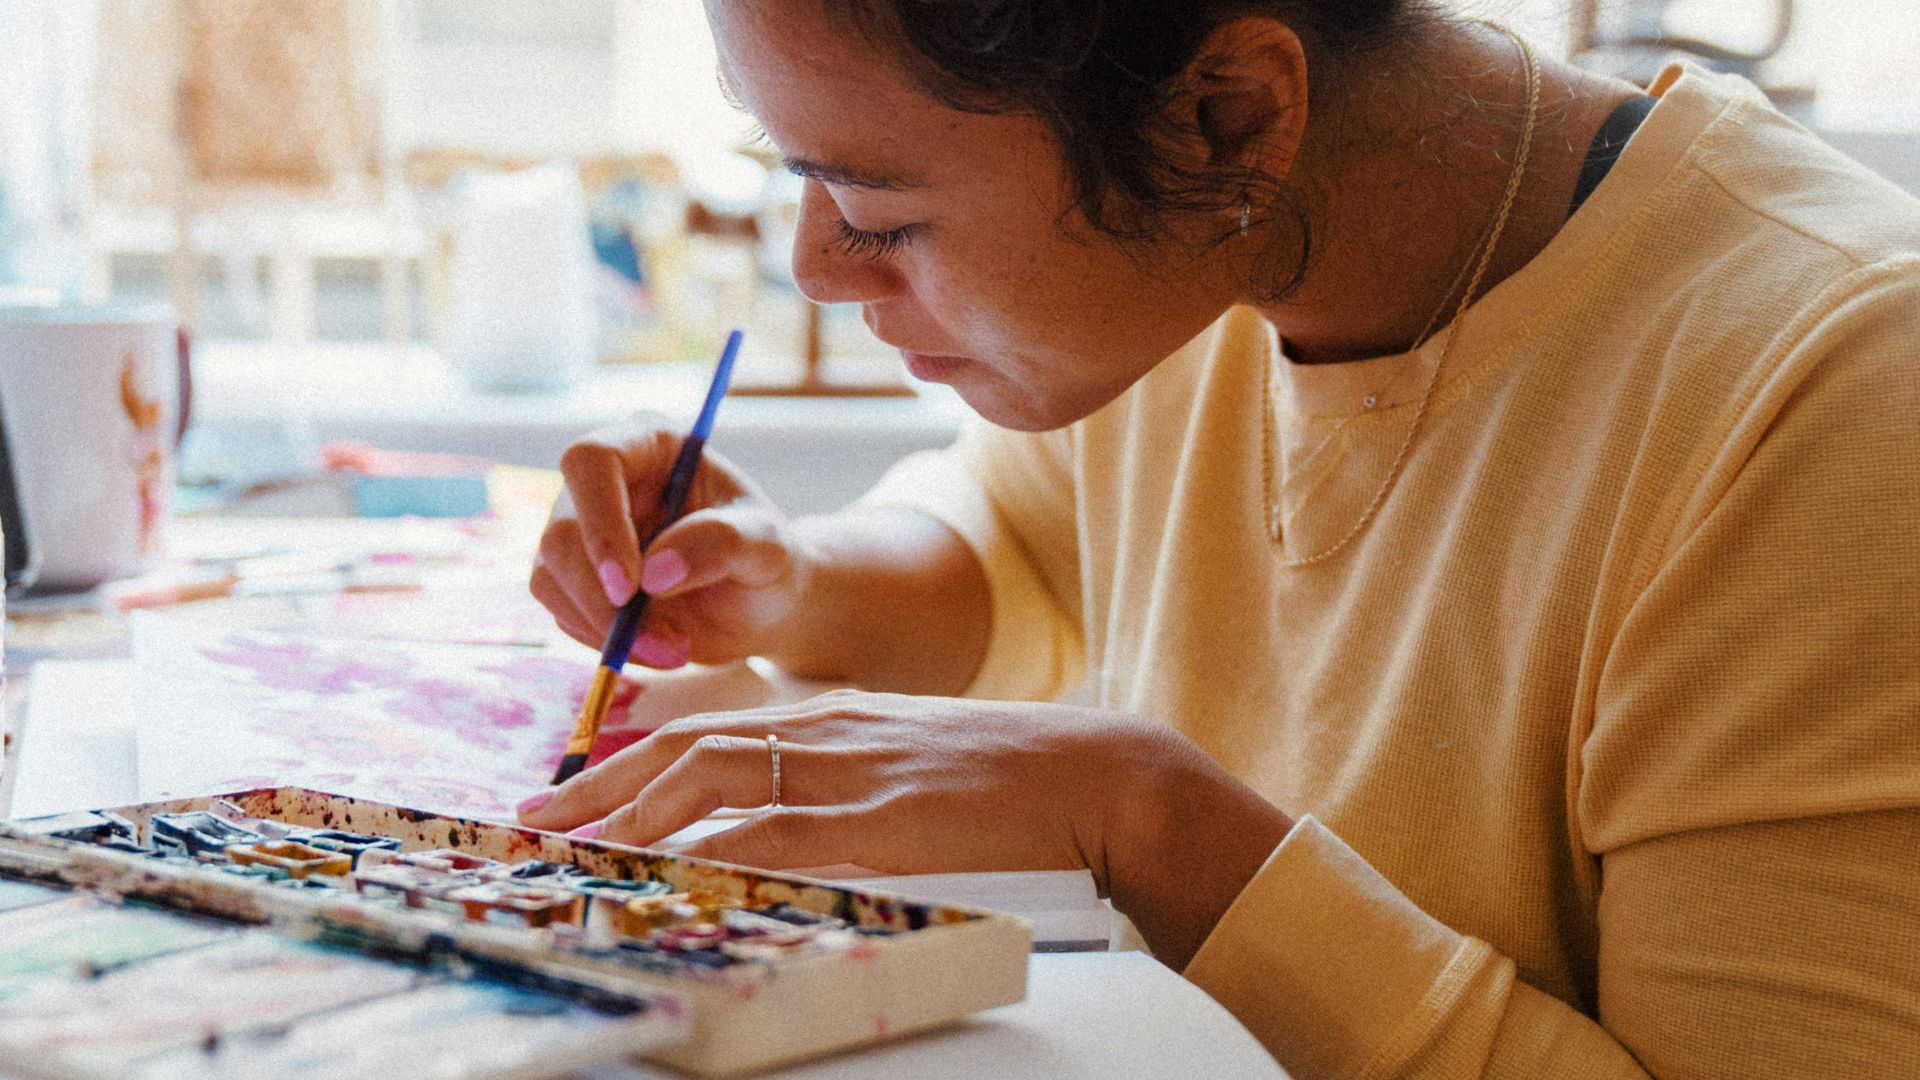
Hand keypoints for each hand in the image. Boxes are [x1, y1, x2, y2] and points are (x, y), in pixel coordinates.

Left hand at [516, 689, 1293, 965]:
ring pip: (714, 776)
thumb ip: (840, 774)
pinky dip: (713, 844)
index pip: (705, 727)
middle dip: (599, 784)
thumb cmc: (1008, 774)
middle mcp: (826, 728)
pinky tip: (669, 863)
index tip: (572, 789)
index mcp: (830, 713)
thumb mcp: (907, 757)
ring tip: (570, 845)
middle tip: (533, 820)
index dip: (627, 757)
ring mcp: (851, 768)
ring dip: (631, 811)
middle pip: (685, 745)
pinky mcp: (883, 815)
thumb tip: (774, 814)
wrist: (1095, 774)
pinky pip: (780, 827)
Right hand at [530, 417, 807, 667]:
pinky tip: (656, 648)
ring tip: (676, 650)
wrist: (756, 602)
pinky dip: (605, 643)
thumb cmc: (765, 557)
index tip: (630, 584)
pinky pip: (562, 613)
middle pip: (562, 533)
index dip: (600, 521)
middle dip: (605, 601)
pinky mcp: (573, 578)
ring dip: (606, 629)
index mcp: (649, 445)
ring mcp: (581, 530)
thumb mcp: (766, 546)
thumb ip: (722, 544)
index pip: (591, 461)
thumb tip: (655, 573)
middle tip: (666, 644)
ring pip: (552, 578)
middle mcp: (604, 483)